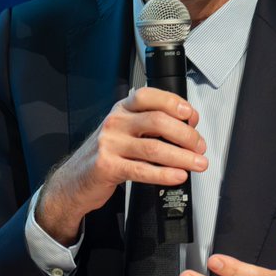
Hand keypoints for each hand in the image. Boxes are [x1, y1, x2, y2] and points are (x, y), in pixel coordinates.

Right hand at [36, 87, 206, 243]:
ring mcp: (109, 144)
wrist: (76, 179)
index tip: (192, 116)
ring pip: (154, 148)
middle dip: (186, 135)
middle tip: (199, 147)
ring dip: (182, 157)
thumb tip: (188, 123)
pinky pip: (142, 170)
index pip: (149, 96)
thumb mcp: (126, 131)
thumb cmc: (106, 154)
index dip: (174, 103)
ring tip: (197, 163)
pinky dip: (165, 174)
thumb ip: (153, 125)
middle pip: (157, 121)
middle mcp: (115, 122)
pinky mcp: (107, 166)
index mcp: (122, 109)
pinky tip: (178, 176)